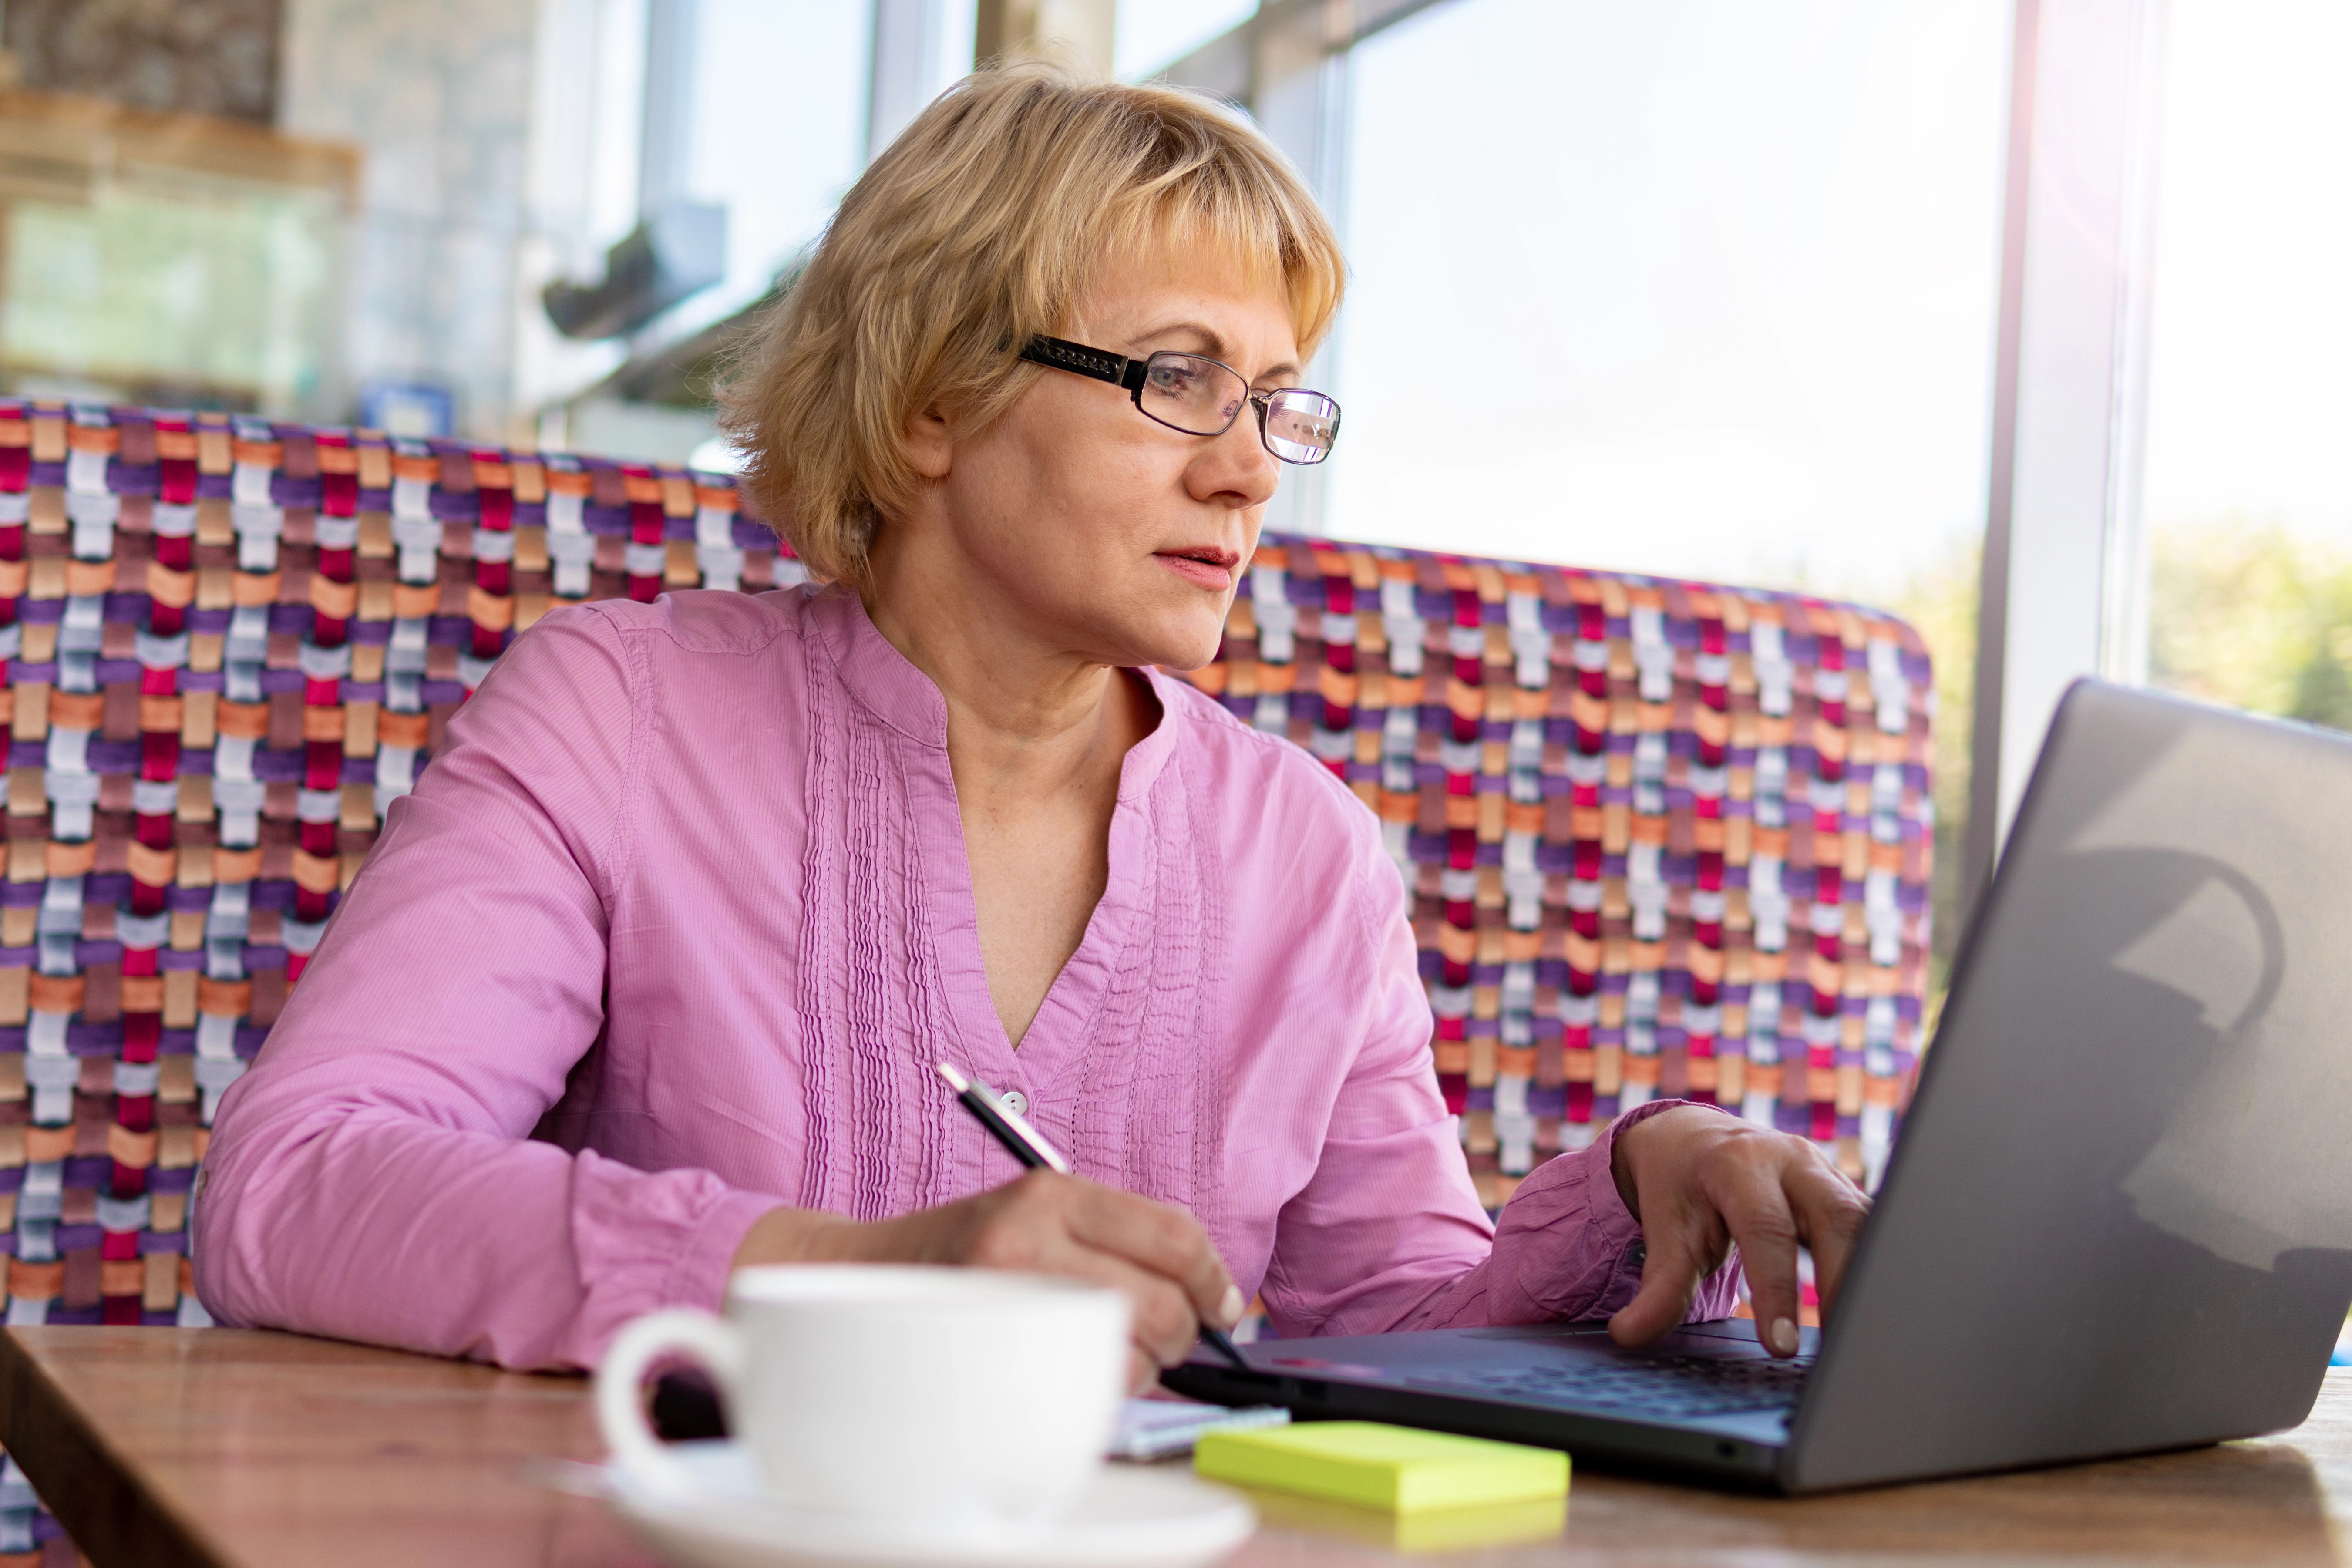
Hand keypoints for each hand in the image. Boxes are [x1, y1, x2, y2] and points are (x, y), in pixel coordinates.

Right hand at [732, 1171, 1243, 1392]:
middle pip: (1161, 1300)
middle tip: (1175, 1344)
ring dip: (1142, 1369)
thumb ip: (1112, 1240)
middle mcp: (1031, 1233)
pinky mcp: (991, 1343)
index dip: (1214, 1278)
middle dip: (1185, 1334)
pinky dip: (1100, 1389)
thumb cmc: (960, 1253)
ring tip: (1114, 1358)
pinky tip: (1078, 1374)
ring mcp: (1006, 1290)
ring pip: (1128, 1350)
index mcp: (1052, 1191)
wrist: (857, 1277)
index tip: (1224, 1305)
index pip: (1173, 1233)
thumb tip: (1206, 1294)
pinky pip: (1083, 1382)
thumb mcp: (1035, 1216)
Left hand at [1606, 1104, 1869, 1357]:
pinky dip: (1880, 1269)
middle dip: (1844, 1284)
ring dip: (1873, 1279)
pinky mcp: (1846, 1193)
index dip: (1777, 1289)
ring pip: (1868, 1221)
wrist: (1693, 1140)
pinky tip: (1882, 1313)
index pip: (1766, 1228)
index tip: (1783, 1347)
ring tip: (1869, 1340)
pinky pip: (1875, 1228)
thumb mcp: (1666, 1230)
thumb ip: (1657, 1287)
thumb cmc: (1681, 1188)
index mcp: (1740, 1163)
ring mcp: (1826, 1173)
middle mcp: (1791, 1160)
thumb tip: (1628, 1335)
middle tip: (1842, 1350)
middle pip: (1835, 1219)